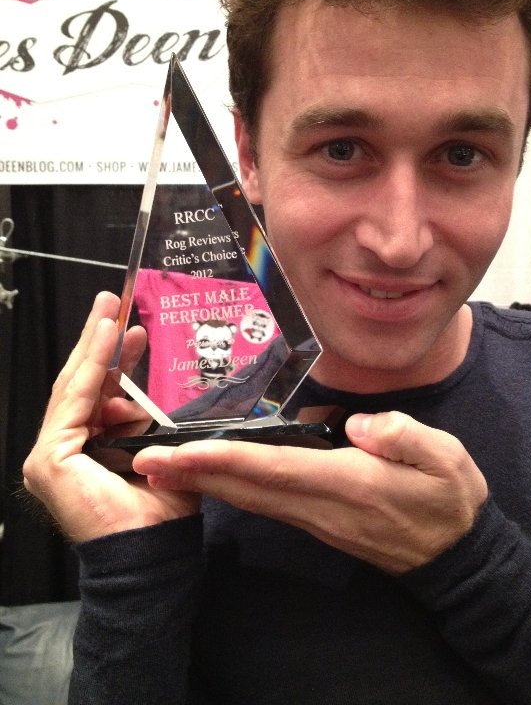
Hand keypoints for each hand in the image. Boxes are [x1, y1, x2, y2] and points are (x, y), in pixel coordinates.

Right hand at [22, 291, 199, 542]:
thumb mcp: (160, 452)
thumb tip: (148, 400)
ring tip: (114, 311)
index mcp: (89, 451)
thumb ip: (148, 426)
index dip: (112, 359)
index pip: (97, 396)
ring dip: (96, 346)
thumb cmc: (162, 511)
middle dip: (98, 342)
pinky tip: (106, 335)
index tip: (132, 328)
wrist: (153, 550)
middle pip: (82, 386)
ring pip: (75, 388)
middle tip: (113, 301)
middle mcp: (65, 450)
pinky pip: (74, 401)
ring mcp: (50, 455)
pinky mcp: (48, 459)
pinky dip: (91, 365)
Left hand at [132, 411, 487, 573]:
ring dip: (206, 481)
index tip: (180, 450)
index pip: (275, 469)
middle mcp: (322, 504)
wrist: (454, 557)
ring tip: (165, 464)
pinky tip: (213, 474)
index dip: (224, 459)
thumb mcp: (445, 459)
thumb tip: (359, 423)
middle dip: (194, 473)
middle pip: (248, 488)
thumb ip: (402, 435)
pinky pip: (265, 503)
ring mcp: (316, 518)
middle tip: (145, 458)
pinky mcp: (317, 520)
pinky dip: (232, 488)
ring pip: (251, 499)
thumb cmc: (449, 500)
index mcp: (350, 483)